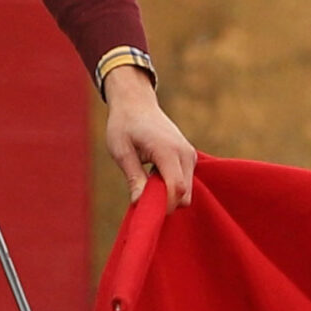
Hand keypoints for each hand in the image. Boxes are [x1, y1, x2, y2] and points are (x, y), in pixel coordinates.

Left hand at [104, 67, 195, 211]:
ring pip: (187, 191)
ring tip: (146, 178)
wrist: (136, 103)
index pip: (177, 188)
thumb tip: (139, 203)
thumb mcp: (121, 151)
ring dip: (167, 194)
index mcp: (167, 150)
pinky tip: (154, 174)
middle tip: (141, 192)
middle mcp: (184, 153)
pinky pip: (186, 182)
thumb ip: (133, 178)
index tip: (144, 206)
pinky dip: (171, 186)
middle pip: (185, 194)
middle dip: (165, 202)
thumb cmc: (124, 125)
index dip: (163, 205)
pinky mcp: (189, 156)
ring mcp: (190, 154)